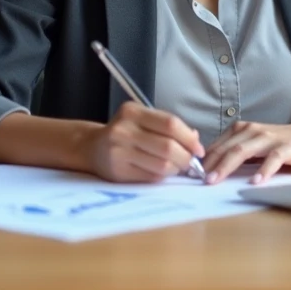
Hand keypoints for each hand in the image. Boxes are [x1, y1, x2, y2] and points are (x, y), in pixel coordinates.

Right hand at [83, 102, 204, 182]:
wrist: (92, 148)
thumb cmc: (125, 132)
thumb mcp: (142, 120)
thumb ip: (167, 126)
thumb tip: (195, 139)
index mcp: (133, 112)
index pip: (170, 124)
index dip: (189, 138)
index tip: (199, 149)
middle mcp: (124, 130)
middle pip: (168, 146)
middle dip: (186, 157)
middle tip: (191, 162)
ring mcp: (119, 152)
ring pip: (162, 165)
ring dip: (176, 169)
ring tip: (177, 167)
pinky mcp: (118, 172)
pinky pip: (151, 177)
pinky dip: (163, 176)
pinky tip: (162, 172)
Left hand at [202, 119, 290, 184]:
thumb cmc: (284, 143)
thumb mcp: (256, 145)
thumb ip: (237, 151)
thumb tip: (211, 167)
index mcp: (243, 130)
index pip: (217, 145)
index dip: (203, 159)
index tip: (190, 174)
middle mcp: (253, 131)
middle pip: (226, 148)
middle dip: (210, 165)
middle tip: (197, 180)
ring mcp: (270, 138)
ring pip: (243, 151)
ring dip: (227, 166)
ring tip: (216, 180)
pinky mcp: (287, 148)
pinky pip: (272, 159)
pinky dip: (263, 170)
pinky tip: (256, 182)